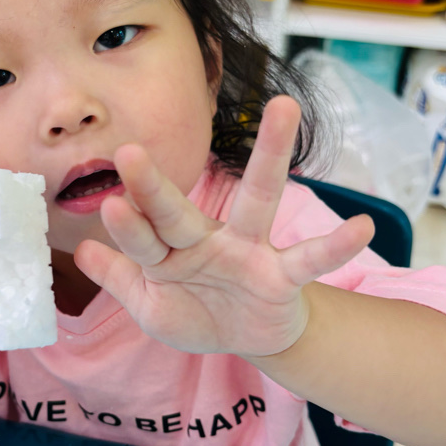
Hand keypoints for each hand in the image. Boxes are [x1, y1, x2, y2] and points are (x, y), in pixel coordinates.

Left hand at [75, 96, 374, 358]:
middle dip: (155, 187)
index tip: (108, 204)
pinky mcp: (282, 274)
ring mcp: (249, 251)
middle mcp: (208, 241)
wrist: (247, 339)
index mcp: (171, 252)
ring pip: (258, 199)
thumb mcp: (151, 306)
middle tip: (131, 152)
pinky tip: (363, 228)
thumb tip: (81, 249)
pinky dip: (335, 246)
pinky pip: (310, 259)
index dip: (128, 225)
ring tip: (285, 106)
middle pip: (179, 210)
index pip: (144, 238)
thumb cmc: (197, 312)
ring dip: (270, 155)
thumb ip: (120, 279)